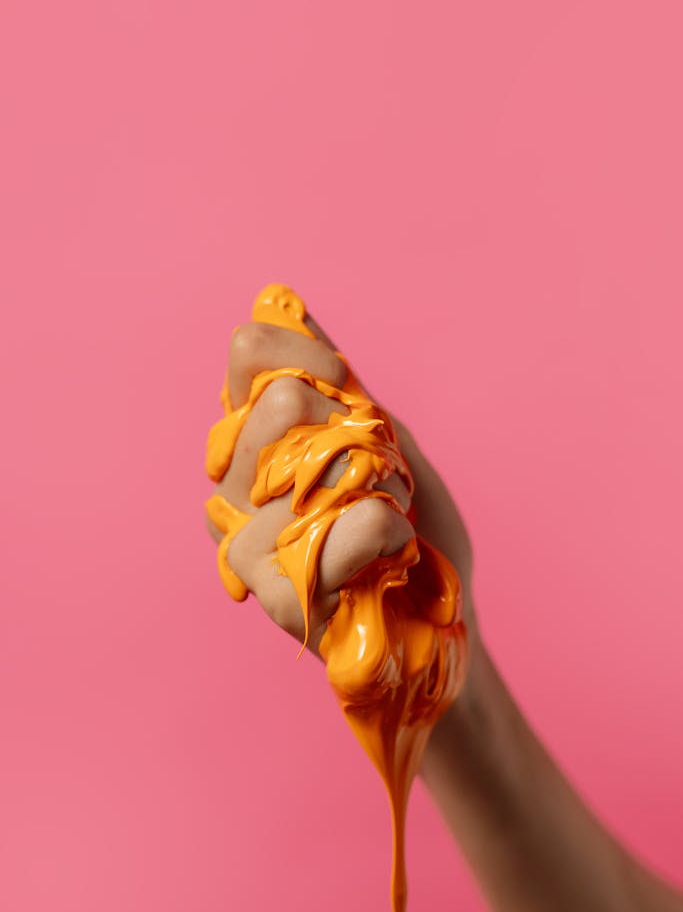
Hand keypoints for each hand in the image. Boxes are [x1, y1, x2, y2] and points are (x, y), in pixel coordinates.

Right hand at [205, 310, 479, 668]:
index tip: (345, 380)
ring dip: (372, 484)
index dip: (307, 355)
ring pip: (299, 464)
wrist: (442, 610)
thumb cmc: (410, 523)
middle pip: (275, 404)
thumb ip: (330, 378)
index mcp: (255, 440)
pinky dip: (379, 534)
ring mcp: (247, 542)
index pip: (250, 357)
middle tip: (377, 475)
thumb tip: (275, 301)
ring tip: (388, 516)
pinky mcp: (276, 596)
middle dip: (351, 431)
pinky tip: (388, 550)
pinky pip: (332, 534)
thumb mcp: (381, 435)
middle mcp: (236, 486)